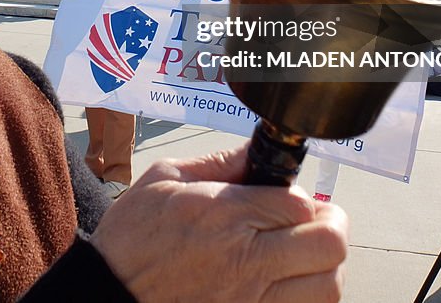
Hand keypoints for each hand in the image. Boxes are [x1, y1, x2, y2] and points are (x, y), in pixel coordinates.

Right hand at [91, 146, 346, 302]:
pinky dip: (307, 297)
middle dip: (331, 227)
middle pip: (328, 244)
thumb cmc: (131, 238)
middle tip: (316, 222)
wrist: (109, 294)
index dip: (302, 197)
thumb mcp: (164, 179)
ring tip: (306, 255)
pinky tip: (289, 284)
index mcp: (224, 215)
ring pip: (327, 286)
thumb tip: (254, 152)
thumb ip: (216, 163)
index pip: (299, 202)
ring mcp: (251, 301)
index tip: (288, 198)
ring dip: (325, 266)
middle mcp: (245, 260)